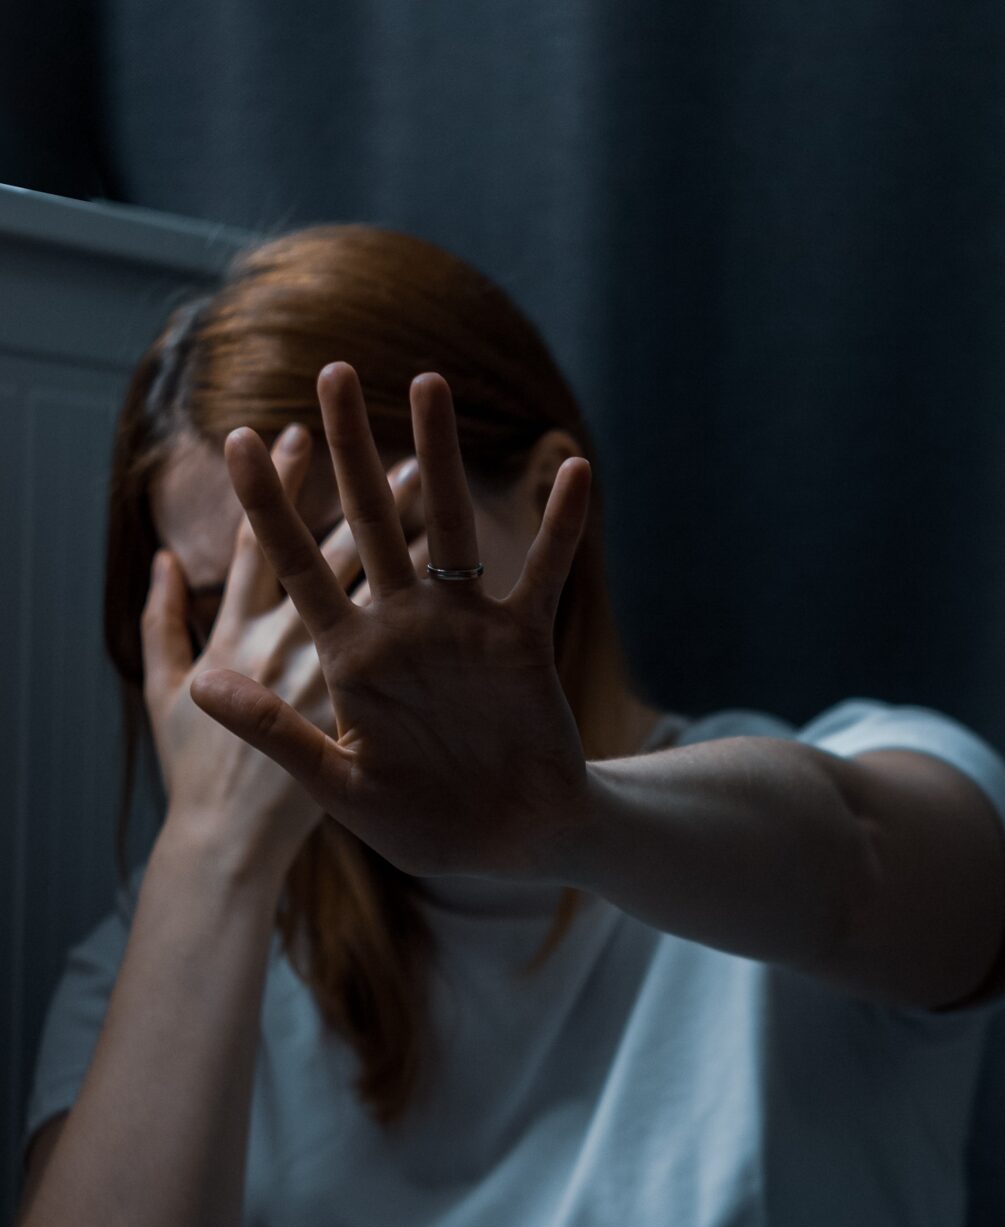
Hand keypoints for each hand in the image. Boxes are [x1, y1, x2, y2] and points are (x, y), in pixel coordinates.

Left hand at [189, 363, 594, 880]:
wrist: (509, 844)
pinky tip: (571, 470)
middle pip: (369, 521)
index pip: (297, 567)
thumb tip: (200, 683)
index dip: (268, 506)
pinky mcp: (521, 639)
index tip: (235, 440)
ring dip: (440, 457)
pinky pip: (541, 573)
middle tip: (330, 372)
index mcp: (348, 657)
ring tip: (429, 383)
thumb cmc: (424, 823)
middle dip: (349, 450)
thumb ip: (276, 732)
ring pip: (448, 527)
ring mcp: (463, 626)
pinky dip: (557, 526)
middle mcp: (402, 625)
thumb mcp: (339, 784)